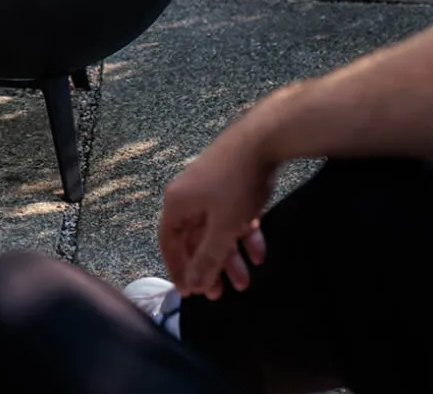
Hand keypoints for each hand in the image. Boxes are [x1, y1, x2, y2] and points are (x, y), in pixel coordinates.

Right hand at [158, 119, 277, 299]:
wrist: (264, 138)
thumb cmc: (236, 183)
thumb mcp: (223, 229)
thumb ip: (207, 259)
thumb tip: (193, 285)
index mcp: (177, 202)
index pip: (168, 242)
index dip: (177, 268)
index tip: (188, 292)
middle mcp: (189, 193)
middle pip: (194, 238)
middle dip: (209, 267)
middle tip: (220, 294)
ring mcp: (210, 186)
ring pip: (216, 228)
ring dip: (230, 256)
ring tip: (245, 281)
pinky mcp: (230, 181)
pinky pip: (231, 215)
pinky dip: (242, 234)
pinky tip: (259, 253)